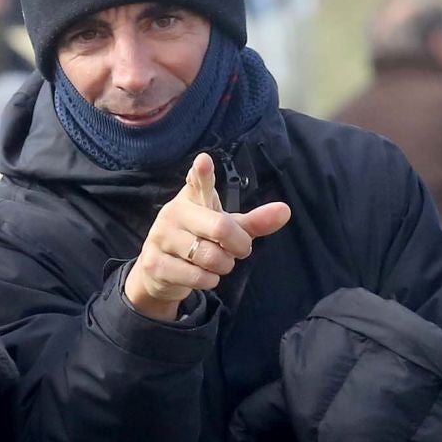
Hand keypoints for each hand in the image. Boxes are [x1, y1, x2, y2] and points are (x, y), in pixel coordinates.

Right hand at [124, 153, 291, 320]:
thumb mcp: (227, 228)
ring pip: (210, 257)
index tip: (205, 160)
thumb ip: (255, 222)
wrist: (160, 271)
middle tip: (239, 250)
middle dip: (239, 245)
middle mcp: (174, 212)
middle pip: (221, 228)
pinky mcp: (155, 263)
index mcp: (193, 198)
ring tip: (217, 263)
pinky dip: (209, 280)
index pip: (198, 182)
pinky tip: (201, 275)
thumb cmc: (199, 240)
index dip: (203, 173)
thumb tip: (285, 210)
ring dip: (224, 266)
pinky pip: (197, 276)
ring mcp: (161, 237)